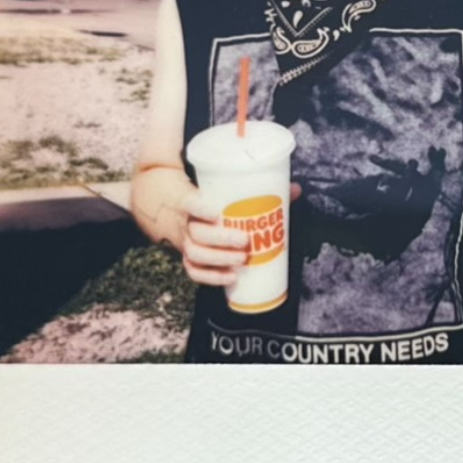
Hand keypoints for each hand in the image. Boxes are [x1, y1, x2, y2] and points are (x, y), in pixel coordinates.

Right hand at [132, 168, 300, 286]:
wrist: (167, 204)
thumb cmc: (203, 193)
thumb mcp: (218, 185)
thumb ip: (256, 186)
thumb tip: (296, 190)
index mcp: (187, 199)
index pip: (189, 203)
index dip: (200, 209)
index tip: (217, 213)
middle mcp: (183, 222)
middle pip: (196, 234)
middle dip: (220, 240)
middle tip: (244, 241)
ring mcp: (184, 241)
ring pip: (194, 255)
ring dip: (218, 260)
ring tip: (242, 260)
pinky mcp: (187, 256)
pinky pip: (194, 271)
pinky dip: (211, 278)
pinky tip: (231, 278)